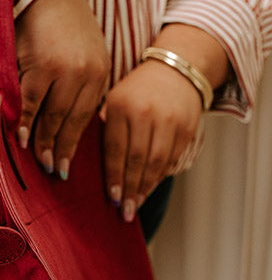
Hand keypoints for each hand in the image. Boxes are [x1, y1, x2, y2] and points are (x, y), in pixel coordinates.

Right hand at [15, 0, 110, 179]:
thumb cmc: (55, 19)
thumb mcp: (77, 52)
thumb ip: (73, 83)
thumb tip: (55, 122)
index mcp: (100, 72)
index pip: (87, 118)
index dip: (74, 144)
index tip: (67, 165)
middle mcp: (88, 74)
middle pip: (72, 123)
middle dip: (61, 150)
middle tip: (53, 172)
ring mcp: (66, 71)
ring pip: (53, 117)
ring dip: (43, 142)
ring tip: (37, 160)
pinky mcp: (43, 66)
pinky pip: (32, 104)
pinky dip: (25, 123)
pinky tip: (21, 137)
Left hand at [102, 60, 202, 221]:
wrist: (176, 69)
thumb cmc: (137, 91)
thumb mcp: (114, 100)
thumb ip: (105, 129)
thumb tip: (93, 168)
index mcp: (121, 106)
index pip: (115, 148)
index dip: (114, 176)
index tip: (111, 197)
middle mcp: (145, 113)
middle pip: (137, 159)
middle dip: (130, 189)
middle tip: (124, 211)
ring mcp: (169, 121)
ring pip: (156, 163)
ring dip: (145, 187)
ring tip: (135, 205)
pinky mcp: (187, 128)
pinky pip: (172, 159)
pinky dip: (160, 177)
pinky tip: (150, 188)